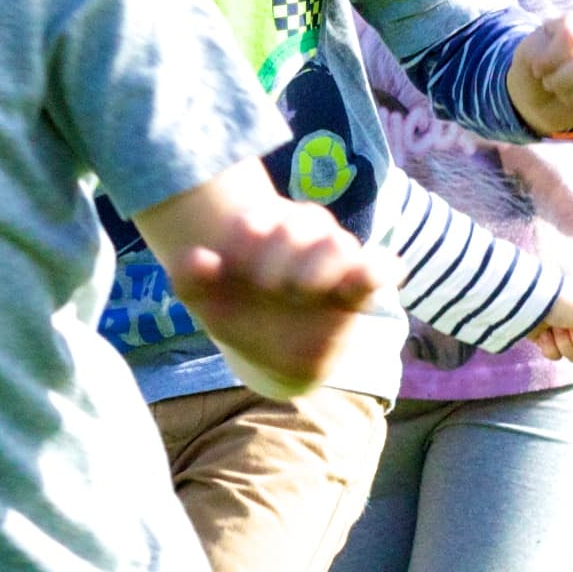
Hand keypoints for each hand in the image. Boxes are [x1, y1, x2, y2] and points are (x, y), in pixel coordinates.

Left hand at [166, 205, 391, 400]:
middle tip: (266, 286)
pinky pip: (382, 267)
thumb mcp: (206, 301)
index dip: (249, 234)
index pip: (265, 215)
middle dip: (281, 252)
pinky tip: (360, 280)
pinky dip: (378, 268)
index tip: (231, 266)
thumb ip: (190, 279)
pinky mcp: (358, 289)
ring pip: (340, 243)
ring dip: (318, 265)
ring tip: (301, 290)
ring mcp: (335, 262)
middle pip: (307, 220)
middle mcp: (305, 238)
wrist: (270, 356)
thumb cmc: (238, 315)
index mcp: (268, 229)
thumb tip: (197, 255)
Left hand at [507, 13, 572, 138]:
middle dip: (559, 81)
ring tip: (561, 91)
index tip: (538, 68)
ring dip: (570, 96)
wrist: (539, 95)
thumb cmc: (535, 69)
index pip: (571, 37)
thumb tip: (570, 65)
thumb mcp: (527, 56)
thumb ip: (543, 53)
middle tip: (548, 82)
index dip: (550, 59)